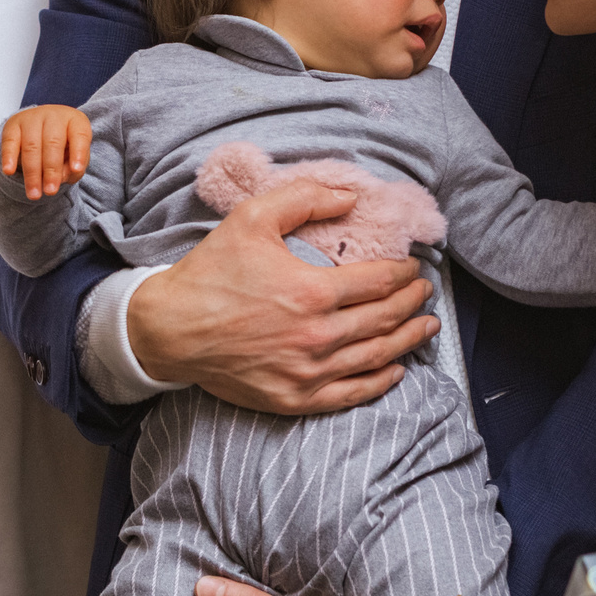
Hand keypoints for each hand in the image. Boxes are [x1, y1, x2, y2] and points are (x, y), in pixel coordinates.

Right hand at [0, 105, 91, 200]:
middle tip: (50, 192)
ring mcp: (32, 118)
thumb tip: (61, 178)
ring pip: (31, 146)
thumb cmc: (65, 145)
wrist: (42, 126)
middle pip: (53, 143)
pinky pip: (10, 141)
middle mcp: (54, 116)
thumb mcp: (76, 156)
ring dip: (32, 173)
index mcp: (75, 121)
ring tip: (34, 194)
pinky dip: (9, 157)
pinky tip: (9, 171)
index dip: (78, 152)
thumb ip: (75, 168)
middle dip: (51, 171)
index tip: (76, 170)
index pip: (79, 135)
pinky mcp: (13, 125)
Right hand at [128, 179, 437, 414]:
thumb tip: (350, 197)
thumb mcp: (252, 217)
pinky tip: (395, 369)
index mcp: (312, 292)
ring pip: (376, 357)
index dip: (404, 273)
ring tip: (425, 327)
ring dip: (408, 340)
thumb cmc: (210, 272)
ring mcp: (307, 373)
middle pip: (385, 319)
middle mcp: (317, 336)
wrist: (169, 329)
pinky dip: (380, 382)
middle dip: (413, 303)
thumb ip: (305, 197)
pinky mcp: (295, 399)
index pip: (379, 282)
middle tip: (425, 292)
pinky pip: (351, 394)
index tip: (413, 267)